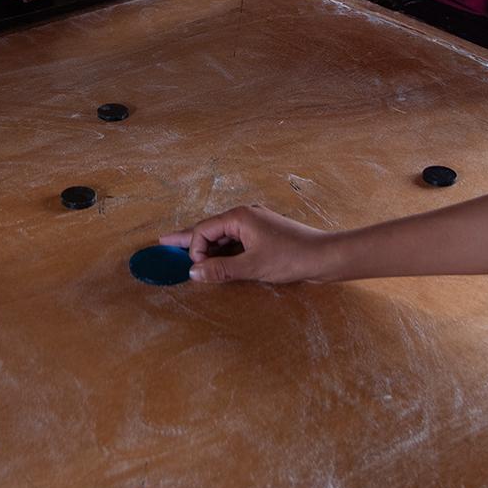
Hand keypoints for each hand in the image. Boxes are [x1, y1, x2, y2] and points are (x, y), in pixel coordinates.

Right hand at [158, 204, 338, 283]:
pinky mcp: (264, 236)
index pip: (205, 229)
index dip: (195, 249)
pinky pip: (236, 241)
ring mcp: (255, 225)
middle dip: (189, 238)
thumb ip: (220, 269)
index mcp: (239, 216)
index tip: (197, 269)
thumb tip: (193, 271)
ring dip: (207, 247)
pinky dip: (223, 250)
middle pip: (210, 228)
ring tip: (186, 253)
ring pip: (223, 235)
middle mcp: (245, 216)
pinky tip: (216, 258)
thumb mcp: (252, 266)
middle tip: (163, 242)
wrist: (324, 256)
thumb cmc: (290, 257)